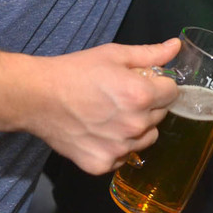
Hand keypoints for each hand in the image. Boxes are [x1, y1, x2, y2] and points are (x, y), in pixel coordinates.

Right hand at [28, 39, 180, 175]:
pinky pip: (124, 157)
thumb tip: (176, 47)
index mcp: (141, 95)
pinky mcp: (102, 165)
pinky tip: (99, 132)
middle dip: (148, 105)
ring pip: (146, 139)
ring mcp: (119, 149)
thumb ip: (149, 54)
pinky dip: (117, 147)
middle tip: (121, 96)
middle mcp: (135, 125)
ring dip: (136, 128)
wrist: (37, 97)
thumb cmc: (75, 71)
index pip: (172, 92)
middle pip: (161, 115)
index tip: (143, 81)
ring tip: (111, 115)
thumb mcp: (113, 54)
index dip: (159, 84)